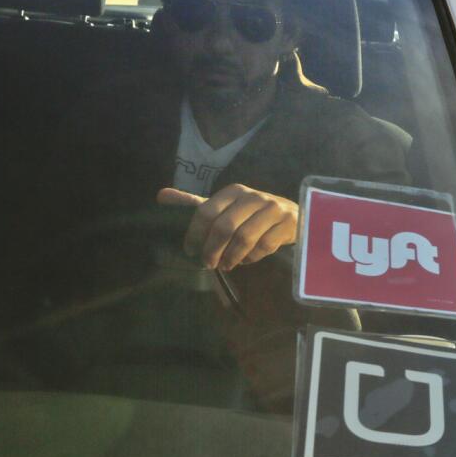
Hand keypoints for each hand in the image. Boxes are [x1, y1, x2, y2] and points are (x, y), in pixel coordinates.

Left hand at [157, 184, 297, 270]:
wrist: (294, 215)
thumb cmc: (252, 214)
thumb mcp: (225, 207)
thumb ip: (195, 204)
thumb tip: (161, 196)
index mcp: (234, 191)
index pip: (206, 211)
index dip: (195, 233)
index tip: (190, 250)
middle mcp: (254, 197)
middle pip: (225, 226)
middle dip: (213, 249)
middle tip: (208, 263)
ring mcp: (273, 209)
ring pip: (245, 238)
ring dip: (231, 257)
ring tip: (225, 265)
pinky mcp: (288, 223)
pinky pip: (264, 246)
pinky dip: (251, 258)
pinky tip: (246, 260)